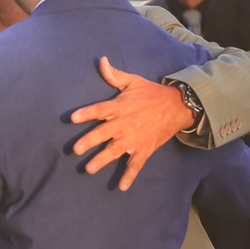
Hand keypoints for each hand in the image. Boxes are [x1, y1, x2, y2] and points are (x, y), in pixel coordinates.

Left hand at [69, 57, 194, 190]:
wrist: (177, 107)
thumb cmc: (151, 93)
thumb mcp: (133, 81)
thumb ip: (114, 75)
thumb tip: (101, 61)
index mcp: (119, 107)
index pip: (99, 110)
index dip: (86, 113)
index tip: (71, 118)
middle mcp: (124, 124)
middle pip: (103, 133)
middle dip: (89, 141)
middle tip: (76, 149)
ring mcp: (134, 139)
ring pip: (114, 151)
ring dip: (101, 160)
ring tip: (89, 169)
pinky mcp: (144, 149)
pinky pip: (135, 165)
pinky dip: (129, 177)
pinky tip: (121, 188)